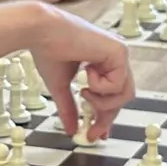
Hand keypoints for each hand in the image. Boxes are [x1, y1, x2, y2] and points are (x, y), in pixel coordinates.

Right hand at [27, 6, 135, 139]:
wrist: (41, 32)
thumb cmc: (47, 52)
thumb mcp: (60, 87)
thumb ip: (69, 107)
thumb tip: (71, 130)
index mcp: (102, 61)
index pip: (112, 94)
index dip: (105, 116)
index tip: (96, 134)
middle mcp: (114, 57)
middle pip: (122, 97)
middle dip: (106, 116)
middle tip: (92, 133)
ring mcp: (119, 53)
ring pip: (125, 94)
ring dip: (102, 102)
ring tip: (84, 93)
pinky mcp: (119, 51)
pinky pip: (118, 84)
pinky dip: (100, 87)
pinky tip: (86, 73)